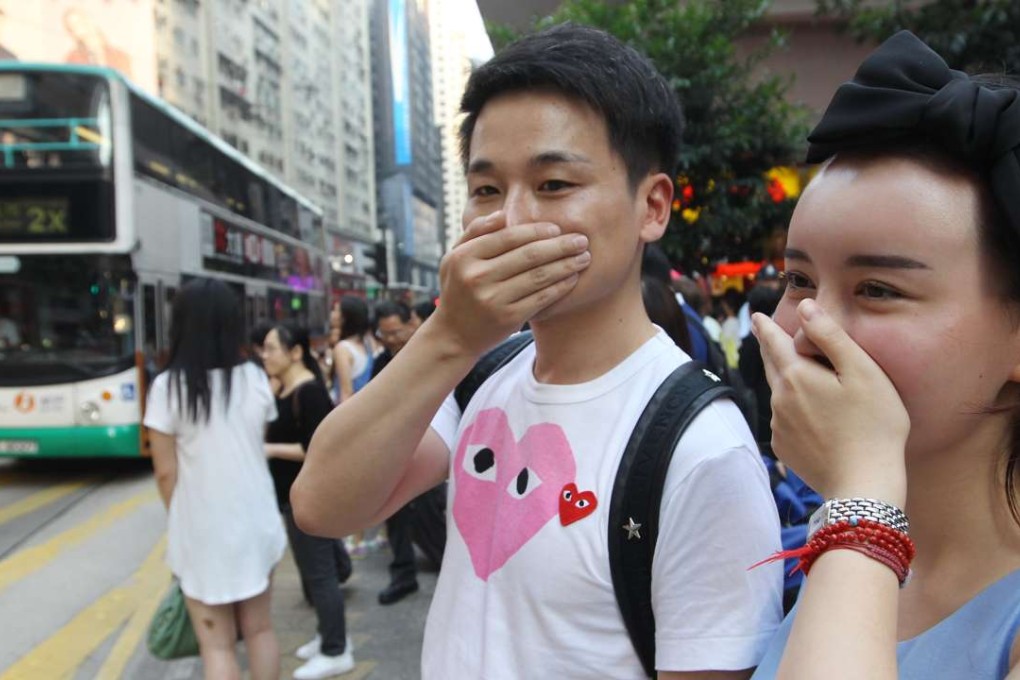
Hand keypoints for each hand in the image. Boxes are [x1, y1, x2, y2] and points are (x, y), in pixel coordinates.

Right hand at [432, 210, 590, 355]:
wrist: (454, 335)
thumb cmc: (459, 289)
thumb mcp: (455, 257)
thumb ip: (476, 232)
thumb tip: (503, 214)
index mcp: (465, 256)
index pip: (509, 237)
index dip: (537, 231)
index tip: (557, 228)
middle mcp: (477, 277)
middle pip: (528, 255)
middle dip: (560, 246)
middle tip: (582, 240)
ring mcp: (493, 299)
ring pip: (539, 276)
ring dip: (566, 265)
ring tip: (584, 258)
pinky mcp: (508, 318)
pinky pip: (541, 298)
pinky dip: (560, 287)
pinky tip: (573, 278)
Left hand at [753, 299, 908, 505]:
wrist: (864, 484)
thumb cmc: (874, 425)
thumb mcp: (862, 372)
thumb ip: (831, 336)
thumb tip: (805, 307)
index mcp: (796, 376)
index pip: (775, 343)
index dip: (766, 328)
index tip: (756, 316)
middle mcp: (780, 399)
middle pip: (772, 367)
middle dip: (769, 349)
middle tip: (763, 334)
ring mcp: (780, 426)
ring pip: (779, 395)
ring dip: (785, 382)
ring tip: (795, 374)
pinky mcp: (785, 448)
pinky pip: (785, 421)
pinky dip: (792, 411)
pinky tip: (808, 416)